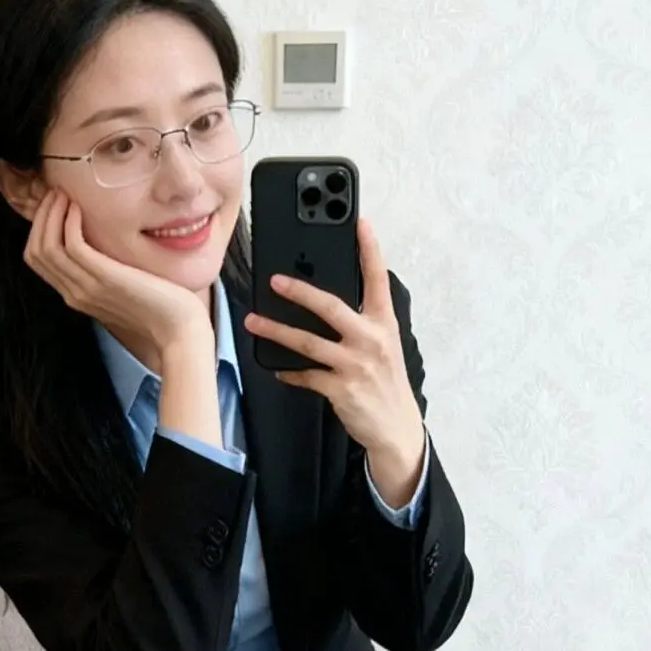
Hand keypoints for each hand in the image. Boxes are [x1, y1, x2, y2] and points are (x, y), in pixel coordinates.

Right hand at [21, 187, 210, 356]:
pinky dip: (69, 221)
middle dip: (41, 216)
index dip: (40, 227)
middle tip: (55, 192)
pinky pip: (72, 246)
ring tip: (64, 194)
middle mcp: (75, 293)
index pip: (38, 260)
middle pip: (36, 251)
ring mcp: (87, 288)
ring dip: (51, 214)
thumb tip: (101, 240)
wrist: (179, 330)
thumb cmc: (160, 306)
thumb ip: (105, 269)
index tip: (55, 204)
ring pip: (47, 247)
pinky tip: (79, 207)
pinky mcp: (104, 279)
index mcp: (76, 295)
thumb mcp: (123, 286)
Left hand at [244, 218, 424, 463]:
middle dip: (300, 291)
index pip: (377, 279)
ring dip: (276, 331)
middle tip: (274, 280)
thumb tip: (324, 303)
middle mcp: (371, 340)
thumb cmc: (385, 384)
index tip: (360, 222)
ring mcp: (356, 365)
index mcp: (384, 324)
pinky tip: (277, 367)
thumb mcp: (383, 346)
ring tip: (253, 321)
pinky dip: (289, 371)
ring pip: (308, 342)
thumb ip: (361, 323)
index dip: (370, 249)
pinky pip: (306, 376)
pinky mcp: (341, 390)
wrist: (396, 429)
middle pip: (331, 307)